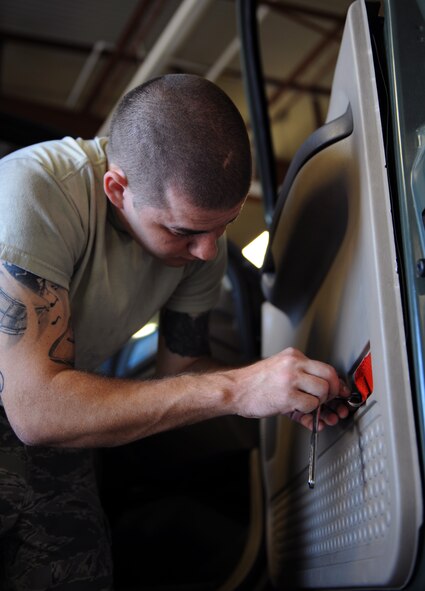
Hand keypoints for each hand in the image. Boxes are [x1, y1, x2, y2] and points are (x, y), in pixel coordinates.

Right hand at [233, 348, 350, 428]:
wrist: (234, 390)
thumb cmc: (254, 383)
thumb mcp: (279, 370)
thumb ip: (301, 378)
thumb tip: (325, 392)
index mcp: (293, 356)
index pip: (325, 366)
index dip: (336, 382)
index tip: (340, 391)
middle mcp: (294, 364)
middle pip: (329, 376)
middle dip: (333, 393)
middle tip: (329, 401)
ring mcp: (291, 379)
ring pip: (323, 391)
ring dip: (318, 403)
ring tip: (307, 406)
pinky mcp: (287, 396)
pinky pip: (311, 405)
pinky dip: (308, 412)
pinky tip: (298, 411)